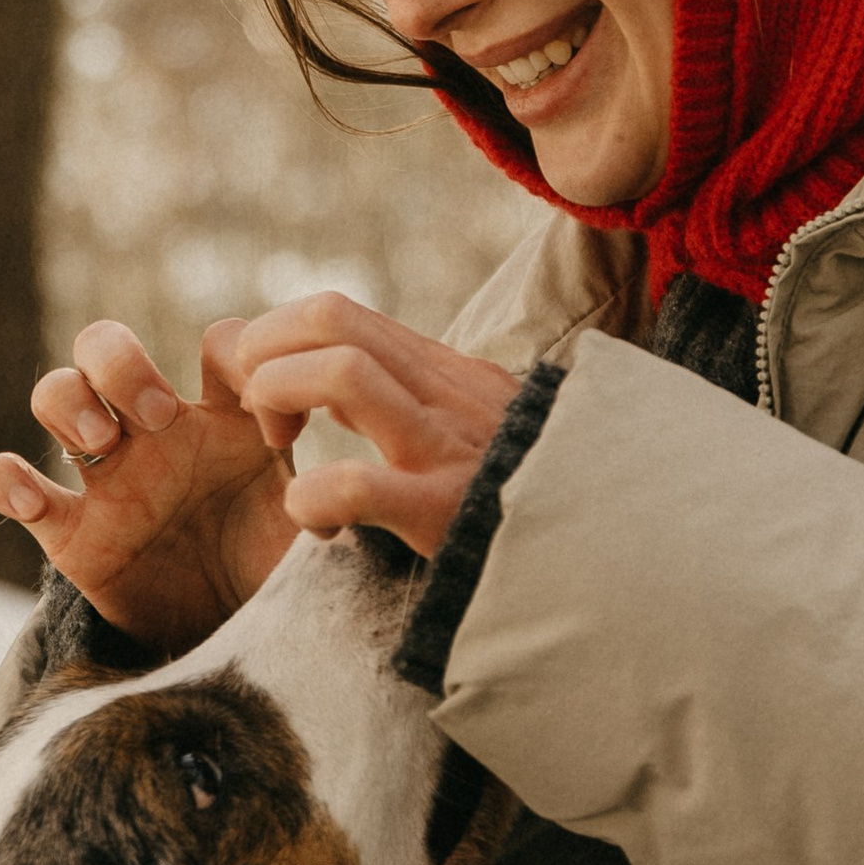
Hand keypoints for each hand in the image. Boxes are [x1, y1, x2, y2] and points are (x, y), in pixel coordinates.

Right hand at [0, 319, 299, 657]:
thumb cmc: (276, 576)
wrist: (235, 648)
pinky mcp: (67, 530)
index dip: (245, 362)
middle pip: (105, 345)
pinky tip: (37, 500)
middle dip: (124, 364)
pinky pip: (8, 481)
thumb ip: (328, 508)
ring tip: (105, 444)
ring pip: (54, 392)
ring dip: (70, 401)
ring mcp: (106, 477)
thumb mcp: (311, 534)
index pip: (220, 342)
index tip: (277, 432)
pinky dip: (8, 478)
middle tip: (161, 414)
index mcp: (222, 419)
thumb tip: (340, 506)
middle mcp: (155, 433)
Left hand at [224, 294, 518, 565]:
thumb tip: (325, 390)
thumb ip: (401, 399)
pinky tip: (316, 523)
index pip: (337, 312)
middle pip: (329, 315)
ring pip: (340, 371)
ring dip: (280, 398)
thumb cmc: (520, 496)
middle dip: (264, 352)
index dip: (278, 341)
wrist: (602, 551)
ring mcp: (444, 445)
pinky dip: (311, 498)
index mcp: (441, 373)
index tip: (270, 398)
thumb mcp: (468, 425)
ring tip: (279, 450)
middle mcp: (443, 392)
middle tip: (261, 417)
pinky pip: (356, 484)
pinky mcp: (444, 509)